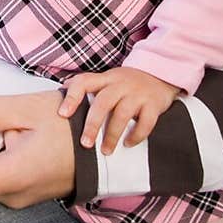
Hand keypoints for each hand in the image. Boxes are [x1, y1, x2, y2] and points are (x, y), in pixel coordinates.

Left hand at [57, 66, 180, 152]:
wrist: (160, 72)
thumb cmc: (127, 82)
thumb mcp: (107, 78)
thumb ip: (88, 83)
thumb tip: (63, 88)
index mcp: (106, 78)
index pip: (84, 82)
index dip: (72, 97)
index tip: (62, 114)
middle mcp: (120, 84)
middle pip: (103, 102)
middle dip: (92, 125)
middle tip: (85, 144)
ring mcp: (138, 93)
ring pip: (122, 114)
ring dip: (113, 135)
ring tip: (105, 150)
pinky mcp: (154, 104)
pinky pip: (146, 122)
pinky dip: (136, 135)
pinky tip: (128, 143)